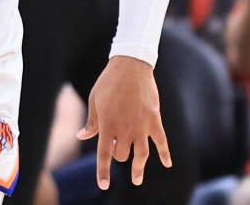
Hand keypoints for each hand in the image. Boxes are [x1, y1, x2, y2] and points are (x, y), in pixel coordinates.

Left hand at [77, 57, 169, 189]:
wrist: (130, 64)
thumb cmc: (108, 81)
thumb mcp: (94, 99)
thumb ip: (91, 121)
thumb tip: (82, 136)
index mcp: (107, 125)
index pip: (105, 155)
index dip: (103, 171)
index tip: (103, 185)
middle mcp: (125, 129)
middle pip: (122, 154)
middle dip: (119, 156)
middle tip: (118, 151)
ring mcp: (142, 126)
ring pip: (141, 155)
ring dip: (139, 169)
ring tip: (137, 180)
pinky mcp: (154, 120)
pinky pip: (161, 142)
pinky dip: (165, 154)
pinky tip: (167, 164)